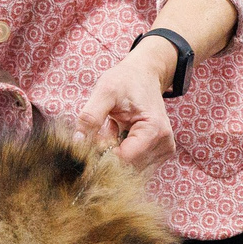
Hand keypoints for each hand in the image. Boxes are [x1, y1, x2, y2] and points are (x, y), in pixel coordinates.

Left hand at [74, 45, 178, 171]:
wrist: (144, 74)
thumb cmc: (126, 80)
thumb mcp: (105, 91)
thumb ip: (91, 116)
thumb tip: (78, 142)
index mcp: (154, 130)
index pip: (124, 159)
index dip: (103, 153)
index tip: (94, 137)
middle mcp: (164, 144)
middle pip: (128, 167)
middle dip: (109, 154)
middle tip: (105, 128)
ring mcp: (164, 151)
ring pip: (130, 169)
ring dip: (115, 153)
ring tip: (114, 127)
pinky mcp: (159, 154)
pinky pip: (135, 165)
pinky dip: (122, 153)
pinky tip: (120, 133)